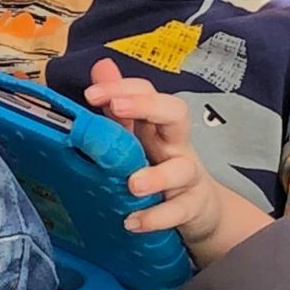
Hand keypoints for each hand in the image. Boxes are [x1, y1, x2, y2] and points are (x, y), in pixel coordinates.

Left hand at [84, 58, 227, 245]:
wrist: (199, 209)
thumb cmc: (160, 167)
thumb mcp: (138, 137)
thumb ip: (119, 108)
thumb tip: (101, 67)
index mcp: (158, 124)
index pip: (147, 92)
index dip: (121, 87)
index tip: (90, 94)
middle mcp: (176, 145)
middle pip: (175, 112)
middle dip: (146, 106)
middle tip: (115, 108)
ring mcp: (187, 176)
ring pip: (181, 168)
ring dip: (156, 176)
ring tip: (132, 184)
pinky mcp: (192, 207)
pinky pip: (179, 210)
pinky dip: (157, 217)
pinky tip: (133, 222)